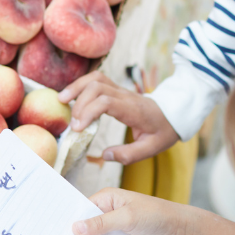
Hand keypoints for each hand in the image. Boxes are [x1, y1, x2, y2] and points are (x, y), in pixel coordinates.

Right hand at [58, 72, 179, 163]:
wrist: (173, 114)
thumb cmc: (162, 131)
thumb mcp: (151, 148)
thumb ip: (129, 154)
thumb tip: (105, 155)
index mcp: (133, 110)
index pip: (107, 102)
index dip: (89, 112)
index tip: (78, 129)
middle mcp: (125, 96)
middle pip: (97, 87)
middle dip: (79, 103)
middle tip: (72, 124)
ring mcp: (120, 90)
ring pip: (95, 78)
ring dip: (76, 87)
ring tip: (61, 101)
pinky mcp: (115, 89)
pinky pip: (96, 80)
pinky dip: (81, 85)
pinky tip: (71, 96)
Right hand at [72, 188, 192, 234]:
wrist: (176, 230)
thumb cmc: (155, 214)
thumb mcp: (127, 217)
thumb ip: (102, 223)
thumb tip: (76, 228)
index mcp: (106, 199)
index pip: (81, 210)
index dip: (70, 222)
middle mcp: (107, 212)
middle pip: (86, 226)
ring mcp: (113, 229)